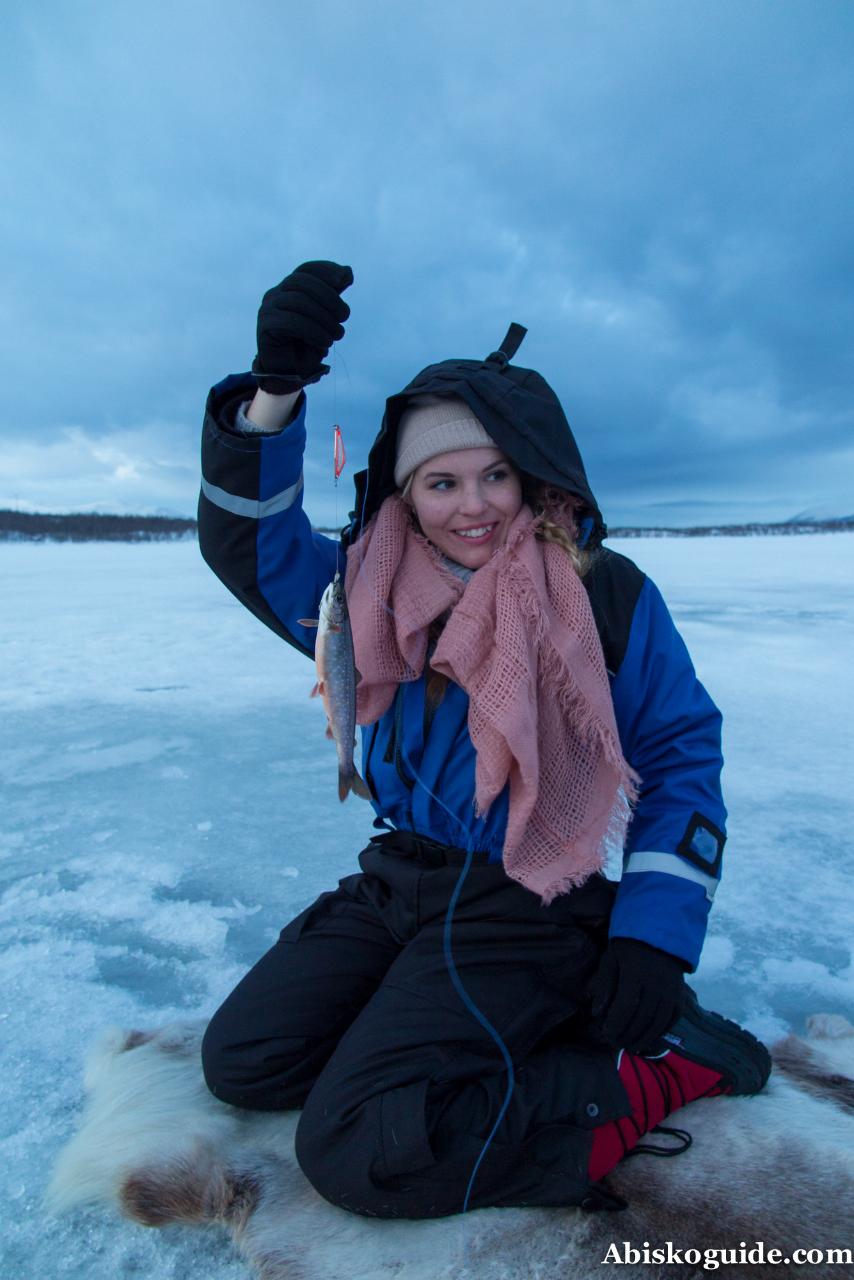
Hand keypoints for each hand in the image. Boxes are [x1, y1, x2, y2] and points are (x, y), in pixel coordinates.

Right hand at [252, 261, 353, 392]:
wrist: (291, 371)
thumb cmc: (308, 343)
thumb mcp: (325, 316)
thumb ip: (333, 294)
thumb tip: (347, 271)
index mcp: (289, 288)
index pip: (306, 269)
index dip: (325, 270)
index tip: (345, 280)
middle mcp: (275, 294)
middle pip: (302, 282)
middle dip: (329, 297)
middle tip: (344, 317)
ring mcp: (268, 309)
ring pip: (298, 301)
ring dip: (324, 318)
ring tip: (337, 335)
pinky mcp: (265, 326)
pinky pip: (290, 322)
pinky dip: (312, 331)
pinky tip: (324, 342)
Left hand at [587, 938, 686, 1051]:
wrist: (658, 937)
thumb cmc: (628, 949)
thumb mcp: (611, 960)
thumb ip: (604, 985)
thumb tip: (598, 1013)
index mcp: (635, 974)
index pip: (625, 1007)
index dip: (615, 1024)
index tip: (606, 1033)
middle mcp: (656, 984)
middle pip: (641, 1019)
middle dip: (627, 1035)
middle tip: (616, 1043)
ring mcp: (671, 991)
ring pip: (658, 1023)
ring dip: (644, 1038)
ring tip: (631, 1046)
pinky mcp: (680, 995)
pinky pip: (672, 1019)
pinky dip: (661, 1031)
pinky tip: (649, 1037)